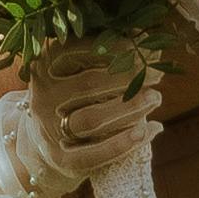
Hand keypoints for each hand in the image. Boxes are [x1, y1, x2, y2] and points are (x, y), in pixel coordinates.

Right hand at [26, 44, 159, 177]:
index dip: (116, 46)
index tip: (145, 43)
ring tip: (156, 97)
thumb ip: (103, 54)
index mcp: (44, 66)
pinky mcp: (63, 160)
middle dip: (128, 77)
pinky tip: (152, 129)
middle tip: (157, 73)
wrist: (41, 144)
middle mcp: (43, 97)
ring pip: (92, 119)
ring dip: (131, 107)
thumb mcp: (75, 70)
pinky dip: (126, 142)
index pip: (79, 50)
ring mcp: (50, 131)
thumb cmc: (72, 97)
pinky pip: (95, 154)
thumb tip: (144, 37)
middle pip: (89, 84)